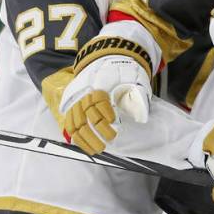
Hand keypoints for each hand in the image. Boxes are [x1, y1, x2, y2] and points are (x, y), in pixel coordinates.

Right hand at [59, 36, 153, 154]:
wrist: (106, 65)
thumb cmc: (121, 76)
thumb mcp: (132, 80)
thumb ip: (136, 96)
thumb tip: (142, 116)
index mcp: (99, 83)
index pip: (97, 97)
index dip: (104, 109)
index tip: (114, 119)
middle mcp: (84, 93)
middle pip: (86, 112)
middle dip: (98, 128)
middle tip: (111, 138)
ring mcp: (76, 103)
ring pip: (76, 122)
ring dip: (87, 138)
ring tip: (99, 149)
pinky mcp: (72, 111)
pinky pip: (71, 127)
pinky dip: (79, 139)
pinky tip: (88, 148)